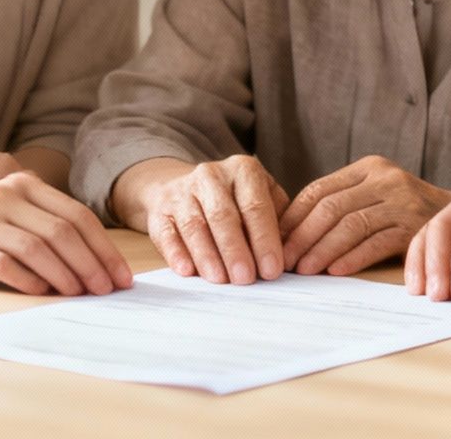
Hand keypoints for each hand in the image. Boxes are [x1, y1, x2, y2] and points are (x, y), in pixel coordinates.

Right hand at [0, 172, 132, 296]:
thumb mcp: (8, 207)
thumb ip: (43, 222)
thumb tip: (94, 261)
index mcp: (24, 184)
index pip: (77, 215)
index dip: (103, 247)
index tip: (120, 275)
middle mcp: (5, 197)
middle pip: (61, 232)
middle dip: (91, 264)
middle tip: (106, 290)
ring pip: (36, 248)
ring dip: (64, 275)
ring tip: (79, 294)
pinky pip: (3, 264)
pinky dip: (28, 281)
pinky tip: (41, 294)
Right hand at [127, 155, 289, 284]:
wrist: (187, 188)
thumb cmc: (236, 202)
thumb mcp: (263, 199)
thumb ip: (278, 222)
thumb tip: (290, 256)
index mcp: (243, 170)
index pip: (255, 206)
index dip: (264, 239)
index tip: (272, 269)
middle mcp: (211, 175)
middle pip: (223, 215)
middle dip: (235, 250)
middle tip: (246, 278)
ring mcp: (182, 191)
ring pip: (195, 225)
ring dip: (208, 255)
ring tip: (220, 280)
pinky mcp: (159, 211)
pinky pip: (166, 233)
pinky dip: (176, 253)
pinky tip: (187, 271)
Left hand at [279, 156, 450, 276]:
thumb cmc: (404, 211)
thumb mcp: (374, 194)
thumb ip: (341, 204)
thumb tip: (287, 233)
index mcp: (368, 168)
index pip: (319, 190)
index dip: (293, 217)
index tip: (274, 241)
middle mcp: (385, 179)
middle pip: (331, 207)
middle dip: (302, 237)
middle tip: (284, 261)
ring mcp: (402, 202)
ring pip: (351, 226)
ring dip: (322, 250)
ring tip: (304, 270)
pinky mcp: (416, 226)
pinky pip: (376, 243)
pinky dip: (352, 258)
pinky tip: (335, 271)